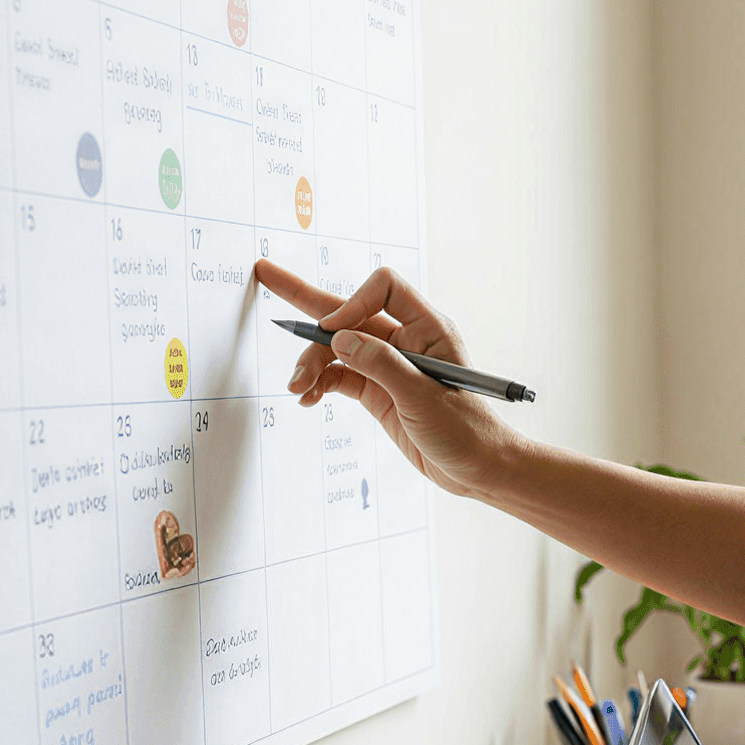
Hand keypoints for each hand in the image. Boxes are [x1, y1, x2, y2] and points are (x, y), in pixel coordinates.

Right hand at [252, 260, 523, 496]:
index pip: (385, 289)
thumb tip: (340, 337)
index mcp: (428, 329)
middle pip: (350, 310)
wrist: (478, 469)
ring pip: (337, 347)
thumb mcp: (424, 397)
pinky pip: (338, 375)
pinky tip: (306, 397)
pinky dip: (319, 382)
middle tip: (266, 275)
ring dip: (312, 362)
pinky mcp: (376, 389)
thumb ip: (383, 365)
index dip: (353, 302)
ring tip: (296, 387)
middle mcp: (406, 340)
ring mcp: (388, 364)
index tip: (333, 332)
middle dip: (308, 299)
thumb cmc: (468, 431)